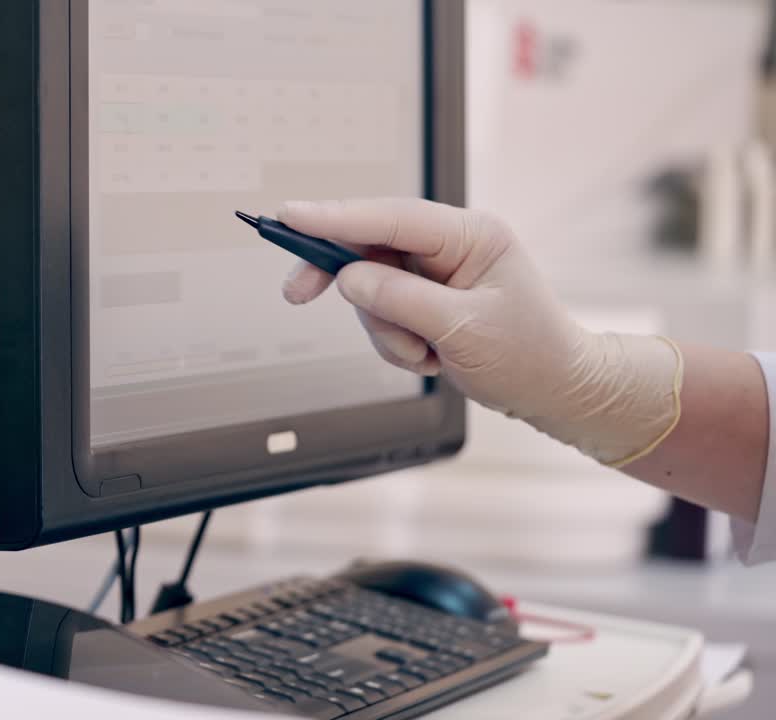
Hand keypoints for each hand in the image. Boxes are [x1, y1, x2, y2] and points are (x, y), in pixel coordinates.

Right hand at [278, 198, 681, 466]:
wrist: (556, 389)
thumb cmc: (529, 356)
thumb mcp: (464, 330)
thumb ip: (401, 299)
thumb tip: (348, 278)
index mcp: (471, 235)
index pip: (391, 218)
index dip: (335, 217)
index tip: (290, 217)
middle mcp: (451, 244)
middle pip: (370, 247)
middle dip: (342, 280)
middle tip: (297, 294)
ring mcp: (436, 271)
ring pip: (371, 288)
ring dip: (385, 330)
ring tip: (425, 355)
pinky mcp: (427, 297)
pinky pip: (383, 311)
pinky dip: (395, 341)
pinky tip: (429, 357)